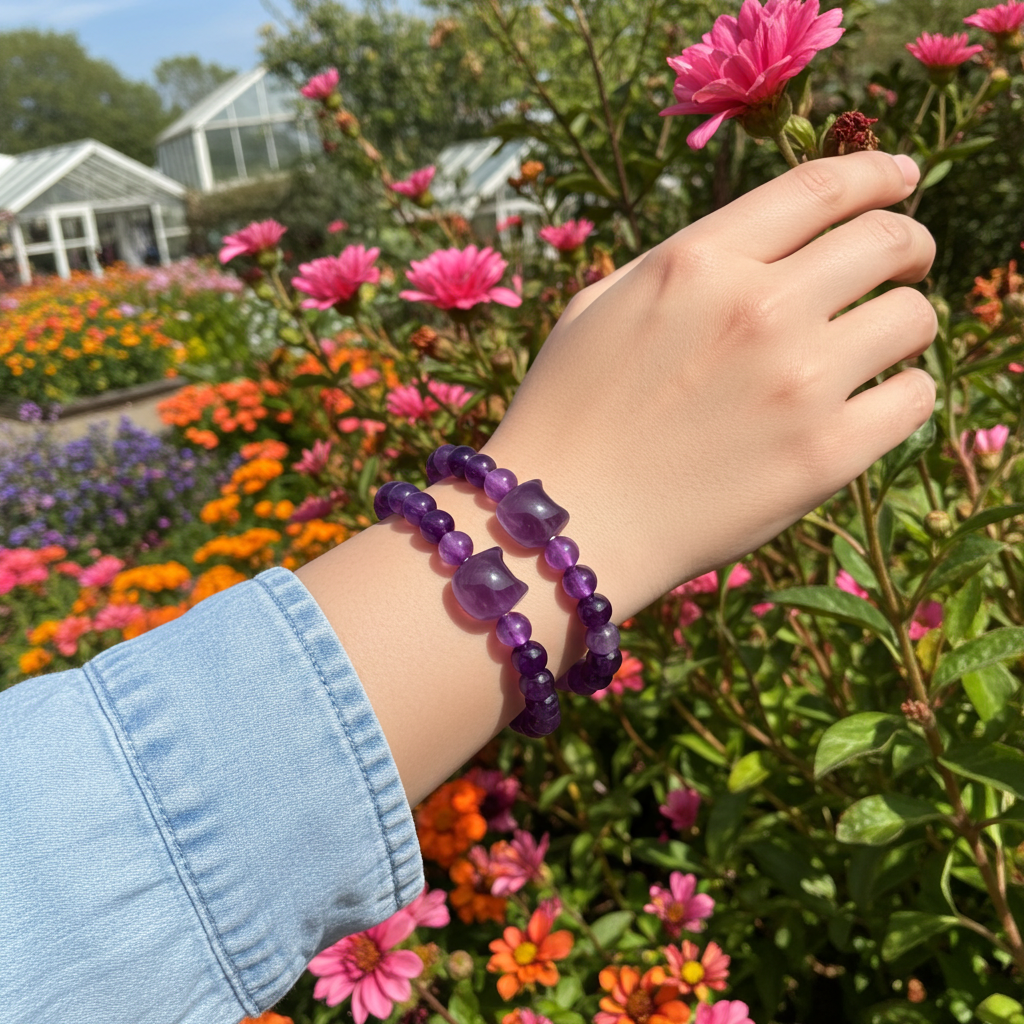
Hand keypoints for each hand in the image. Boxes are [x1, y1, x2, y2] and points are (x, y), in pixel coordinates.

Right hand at [486, 151, 936, 616]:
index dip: (877, 172)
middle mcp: (757, 307)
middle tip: (905, 266)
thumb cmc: (567, 416)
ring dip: (906, 323)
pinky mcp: (825, 455)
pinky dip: (905, 393)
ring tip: (881, 345)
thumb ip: (680, 266)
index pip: (821, 186)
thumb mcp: (599, 308)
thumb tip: (756, 252)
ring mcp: (798, 382)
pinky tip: (876, 403)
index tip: (901, 178)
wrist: (561, 523)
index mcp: (697, 261)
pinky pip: (914, 399)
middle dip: (908, 244)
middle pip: (886, 240)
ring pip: (913, 319)